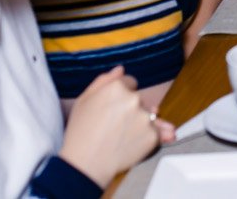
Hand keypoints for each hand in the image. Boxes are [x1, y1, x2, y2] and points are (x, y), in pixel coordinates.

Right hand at [59, 66, 172, 187]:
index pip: (130, 83)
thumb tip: (121, 69)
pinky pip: (156, 134)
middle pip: (139, 100)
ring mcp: (145, 118)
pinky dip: (148, 139)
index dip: (120, 97)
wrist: (85, 165)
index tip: (112, 110)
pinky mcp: (152, 136)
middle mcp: (134, 99)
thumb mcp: (84, 101)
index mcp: (116, 88)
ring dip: (140, 125)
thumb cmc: (80, 134)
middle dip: (131, 111)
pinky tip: (132, 145)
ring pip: (148, 117)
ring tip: (121, 138)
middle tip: (113, 127)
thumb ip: (103, 81)